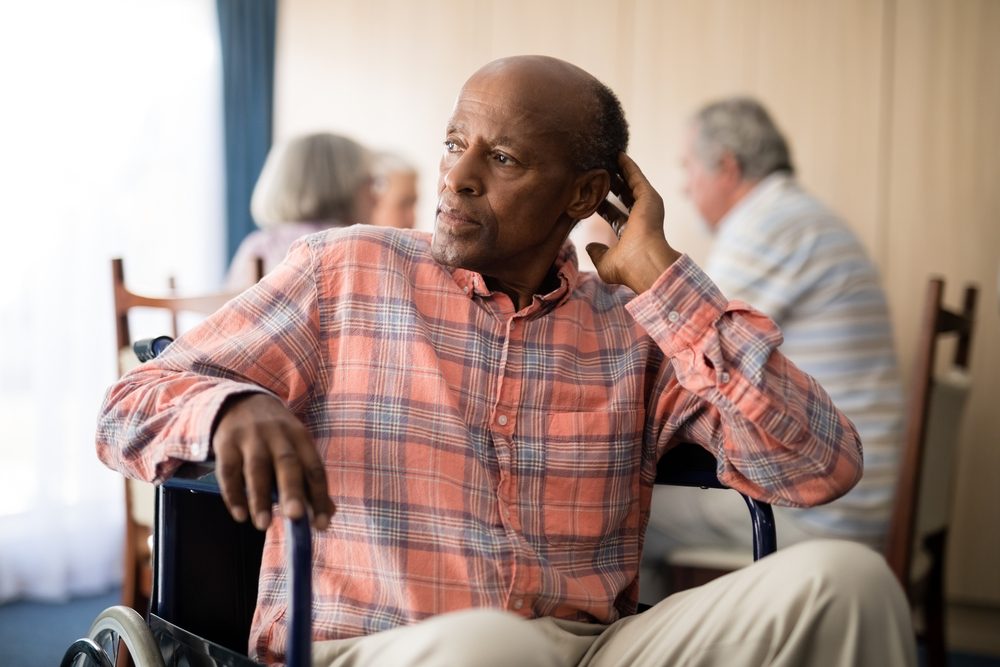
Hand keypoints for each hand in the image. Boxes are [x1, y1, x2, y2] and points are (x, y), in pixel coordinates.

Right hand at [212, 393, 333, 530]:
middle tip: (295, 516)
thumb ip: (309, 481)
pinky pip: (228, 471)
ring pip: (257, 468)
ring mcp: (250, 438)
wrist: (240, 401)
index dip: (319, 496)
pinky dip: (233, 494)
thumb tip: (327, 516)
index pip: (314, 468)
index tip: (321, 524)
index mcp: (300, 437)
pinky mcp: (226, 443)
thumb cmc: (275, 436)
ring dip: (260, 498)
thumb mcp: (296, 448)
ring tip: (263, 525)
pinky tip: (240, 515)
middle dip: (292, 491)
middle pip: (287, 463)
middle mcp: (277, 435)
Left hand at [587, 152, 680, 292]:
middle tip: (599, 171)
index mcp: (630, 233)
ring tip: (606, 157)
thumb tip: (590, 246)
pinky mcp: (649, 197)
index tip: (593, 195)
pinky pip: (637, 177)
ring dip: (620, 171)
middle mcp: (640, 219)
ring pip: (631, 184)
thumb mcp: (606, 262)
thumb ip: (597, 253)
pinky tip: (618, 155)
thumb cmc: (627, 267)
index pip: (615, 215)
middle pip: (624, 197)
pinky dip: (628, 166)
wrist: (644, 263)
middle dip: (612, 184)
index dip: (603, 205)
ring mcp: (646, 207)